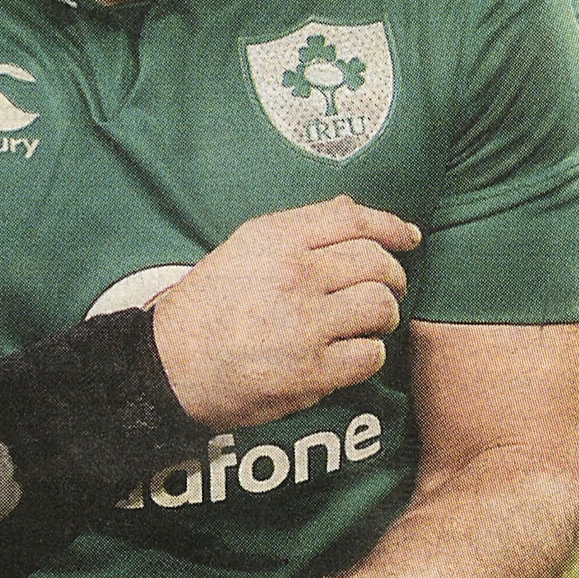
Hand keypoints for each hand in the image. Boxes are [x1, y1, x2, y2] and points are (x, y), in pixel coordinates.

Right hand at [151, 199, 420, 428]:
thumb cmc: (207, 307)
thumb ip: (298, 229)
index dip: (391, 226)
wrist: (170, 365)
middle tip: (385, 290)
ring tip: (364, 325)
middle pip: (377, 263)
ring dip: (381, 318)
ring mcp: (304, 324)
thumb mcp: (242, 250)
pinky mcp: (310, 371)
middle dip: (392, 277)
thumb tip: (351, 207)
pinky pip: (370, 355)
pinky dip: (366, 356)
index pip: (353, 219)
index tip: (408, 237)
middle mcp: (293, 275)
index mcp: (275, 239)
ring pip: (380, 307)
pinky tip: (347, 355)